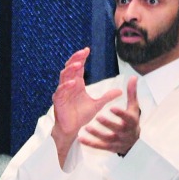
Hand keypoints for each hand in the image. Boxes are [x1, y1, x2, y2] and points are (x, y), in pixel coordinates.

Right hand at [51, 48, 122, 164]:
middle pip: (70, 68)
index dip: (81, 58)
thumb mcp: (97, 105)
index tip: (87, 50)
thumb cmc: (81, 116)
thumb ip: (107, 97)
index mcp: (76, 84)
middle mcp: (68, 86)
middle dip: (75, 59)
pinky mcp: (58, 101)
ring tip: (79, 64)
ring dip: (70, 69)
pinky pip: (60, 91)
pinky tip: (73, 82)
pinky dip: (66, 86)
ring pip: (63, 76)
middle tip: (83, 52)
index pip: (78, 68)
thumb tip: (120, 91)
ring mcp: (62, 92)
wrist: (72, 129)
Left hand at [78, 76, 139, 156]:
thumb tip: (133, 77)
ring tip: (86, 127)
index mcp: (131, 121)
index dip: (120, 114)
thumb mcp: (133, 107)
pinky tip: (80, 139)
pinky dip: (90, 143)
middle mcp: (125, 133)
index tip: (112, 108)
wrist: (133, 142)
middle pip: (117, 129)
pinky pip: (99, 146)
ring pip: (106, 139)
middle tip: (98, 117)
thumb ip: (131, 93)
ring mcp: (117, 141)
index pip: (127, 118)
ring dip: (96, 134)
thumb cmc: (131, 120)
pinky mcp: (109, 147)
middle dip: (108, 123)